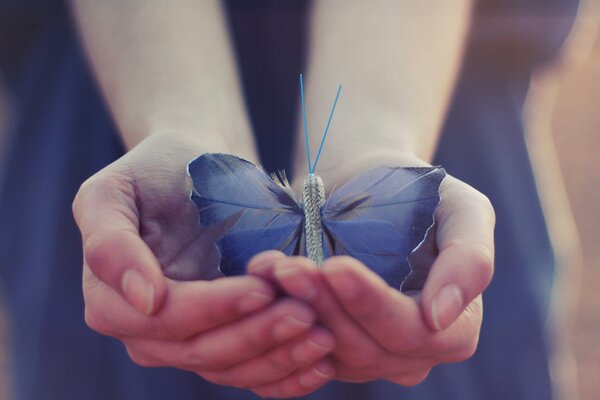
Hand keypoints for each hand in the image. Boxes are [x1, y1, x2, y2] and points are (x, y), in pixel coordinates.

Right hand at [72, 134, 334, 396]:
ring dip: (279, 357)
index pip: (167, 318)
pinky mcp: (222, 339)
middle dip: (257, 334)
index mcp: (113, 302)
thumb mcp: (114, 192)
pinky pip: (250, 370)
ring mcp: (185, 341)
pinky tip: (320, 364)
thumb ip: (111, 243)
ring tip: (323, 336)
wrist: (192, 169)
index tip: (262, 289)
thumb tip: (143, 300)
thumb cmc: (154, 171)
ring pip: (232, 367)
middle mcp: (146, 332)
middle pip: (203, 350)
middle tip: (306, 314)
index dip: (215, 308)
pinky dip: (285, 373)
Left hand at [250, 155, 494, 384]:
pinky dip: (282, 320)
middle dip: (327, 307)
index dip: (373, 305)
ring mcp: (368, 355)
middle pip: (368, 351)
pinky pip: (303, 349)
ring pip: (330, 354)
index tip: (336, 267)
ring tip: (276, 269)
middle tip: (291, 267)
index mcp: (454, 329)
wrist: (367, 186)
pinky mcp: (329, 347)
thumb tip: (441, 316)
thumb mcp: (462, 209)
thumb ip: (471, 259)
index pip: (414, 334)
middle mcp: (412, 353)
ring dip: (298, 313)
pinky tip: (265, 282)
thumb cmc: (418, 193)